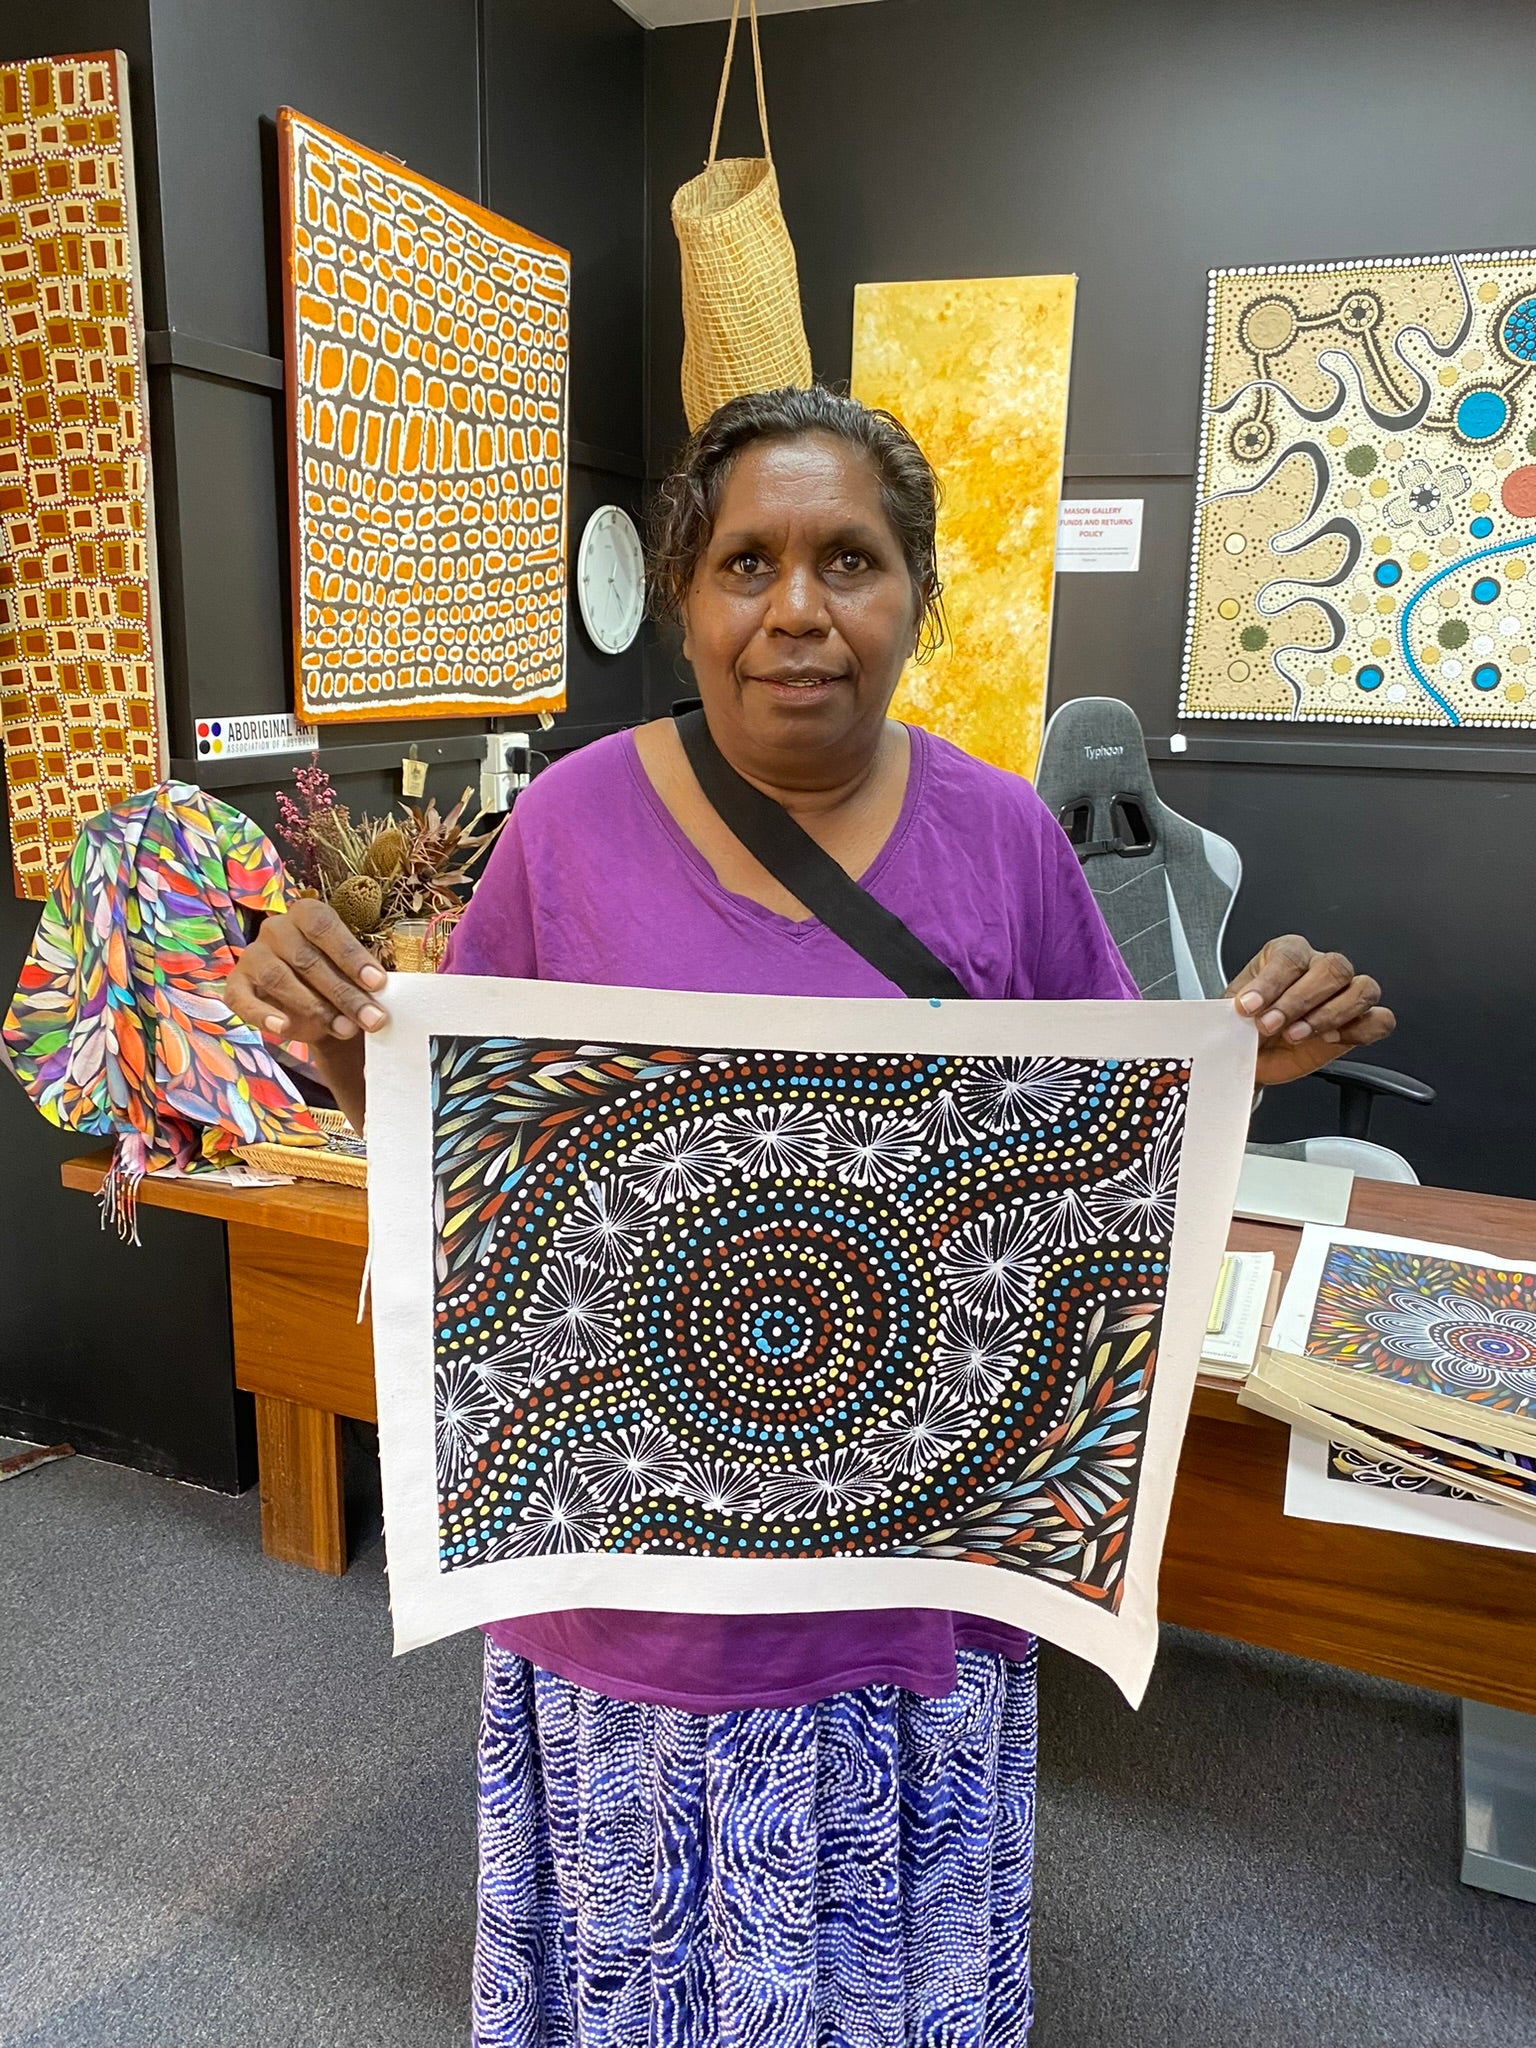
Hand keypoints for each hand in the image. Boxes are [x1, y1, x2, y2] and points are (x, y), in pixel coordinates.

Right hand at [225, 899, 388, 1129]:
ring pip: (279, 979)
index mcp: (306, 914)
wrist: (313, 1010)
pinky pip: (243, 1000)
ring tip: (346, 1030)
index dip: (352, 955)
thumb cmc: (338, 982)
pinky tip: (285, 1029)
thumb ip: (363, 979)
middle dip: (344, 992)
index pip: (325, 928)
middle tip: (374, 1019)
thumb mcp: (353, 976)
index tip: (379, 984)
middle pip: (307, 959)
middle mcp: (276, 929)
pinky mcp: (237, 986)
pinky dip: (264, 1015)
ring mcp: (253, 956)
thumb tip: (386, 994)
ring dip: (315, 1007)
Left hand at [1224, 934, 1394, 1088]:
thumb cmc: (1245, 1028)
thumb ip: (1235, 1005)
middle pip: (1333, 968)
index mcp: (1288, 953)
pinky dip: (1360, 1030)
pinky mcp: (1360, 1023)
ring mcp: (1346, 993)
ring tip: (1296, 1035)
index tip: (1249, 1006)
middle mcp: (1321, 967)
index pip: (1291, 956)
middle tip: (1270, 1025)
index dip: (1270, 982)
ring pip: (1363, 989)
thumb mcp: (1231, 1013)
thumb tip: (1240, 1005)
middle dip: (1298, 1001)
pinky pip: (1380, 1020)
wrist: (1254, 1058)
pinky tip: (1330, 1039)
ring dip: (1329, 1015)